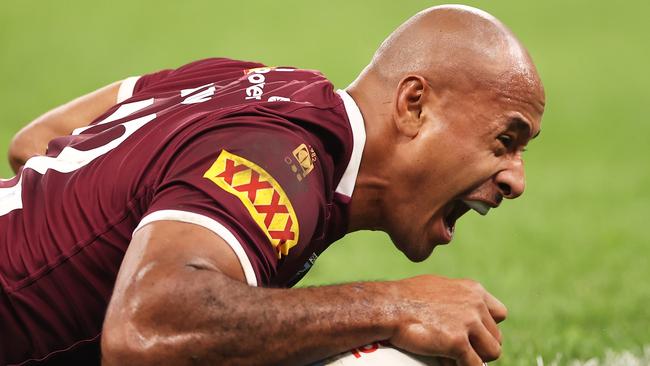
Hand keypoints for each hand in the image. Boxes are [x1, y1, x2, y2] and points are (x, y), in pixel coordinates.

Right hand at [388, 275, 506, 365]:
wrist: (388, 306)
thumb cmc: (406, 297)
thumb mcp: (439, 287)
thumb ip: (457, 298)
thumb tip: (461, 313)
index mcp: (473, 290)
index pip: (500, 314)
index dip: (487, 327)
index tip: (473, 334)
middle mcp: (475, 305)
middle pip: (496, 337)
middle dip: (480, 346)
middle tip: (460, 351)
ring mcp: (468, 323)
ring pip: (492, 352)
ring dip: (475, 358)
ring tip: (454, 358)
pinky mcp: (458, 342)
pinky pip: (474, 365)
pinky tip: (445, 362)